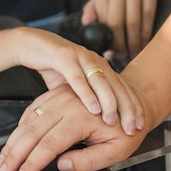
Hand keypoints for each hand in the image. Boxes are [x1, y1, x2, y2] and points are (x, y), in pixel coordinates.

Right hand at [0, 85, 146, 170]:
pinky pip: (34, 109)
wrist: (134, 103)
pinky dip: (21, 126)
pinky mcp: (58, 94)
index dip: (31, 164)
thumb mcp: (116, 152)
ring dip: (14, 141)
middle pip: (32, 131)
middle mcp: (68, 104)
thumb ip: (88, 161)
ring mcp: (61, 96)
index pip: (49, 145)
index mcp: (81, 118)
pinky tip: (15, 139)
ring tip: (3, 160)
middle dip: (15, 154)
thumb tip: (62, 164)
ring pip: (29, 120)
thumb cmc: (126, 130)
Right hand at [13, 27, 143, 133]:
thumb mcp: (72, 86)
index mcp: (101, 67)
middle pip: (117, 85)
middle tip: (134, 126)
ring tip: (113, 120)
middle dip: (128, 107)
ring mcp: (81, 57)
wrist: (29, 44)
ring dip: (109, 102)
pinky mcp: (63, 56)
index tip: (141, 124)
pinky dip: (86, 93)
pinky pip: (78, 77)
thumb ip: (86, 99)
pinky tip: (93, 108)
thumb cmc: (53, 66)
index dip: (134, 106)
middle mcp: (95, 60)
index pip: (123, 88)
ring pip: (101, 81)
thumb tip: (97, 121)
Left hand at [81, 0, 162, 57]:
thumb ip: (94, 6)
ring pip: (133, 21)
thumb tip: (86, 24)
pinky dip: (146, 32)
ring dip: (134, 42)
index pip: (102, 19)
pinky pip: (148, 15)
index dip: (107, 38)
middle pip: (116, 22)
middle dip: (120, 44)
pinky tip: (145, 41)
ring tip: (134, 52)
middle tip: (123, 56)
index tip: (111, 51)